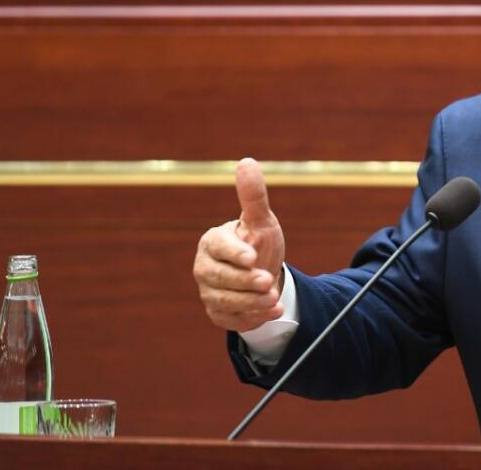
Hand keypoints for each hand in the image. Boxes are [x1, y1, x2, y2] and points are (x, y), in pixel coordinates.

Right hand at [193, 158, 286, 331]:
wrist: (264, 272)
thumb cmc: (258, 241)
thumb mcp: (261, 220)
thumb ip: (253, 196)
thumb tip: (247, 162)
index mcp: (212, 242)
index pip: (218, 248)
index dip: (234, 253)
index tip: (252, 256)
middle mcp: (205, 268)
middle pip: (219, 278)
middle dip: (245, 281)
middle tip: (269, 282)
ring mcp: (209, 292)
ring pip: (225, 301)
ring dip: (252, 301)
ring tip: (274, 298)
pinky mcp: (219, 313)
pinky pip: (232, 319)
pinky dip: (254, 318)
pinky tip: (274, 312)